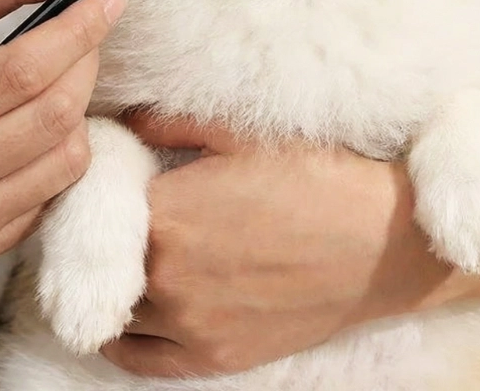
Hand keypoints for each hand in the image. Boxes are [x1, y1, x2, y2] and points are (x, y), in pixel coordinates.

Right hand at [0, 0, 126, 261]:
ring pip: (68, 153)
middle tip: (85, 36)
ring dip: (79, 106)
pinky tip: (38, 128)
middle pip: (54, 112)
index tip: (109, 0)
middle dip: (85, 63)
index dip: (78, 30)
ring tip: (52, 83)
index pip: (24, 69)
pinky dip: (67, 148)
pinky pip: (63, 187)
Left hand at [101, 116, 449, 377]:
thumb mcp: (244, 134)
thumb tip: (127, 120)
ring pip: (116, 309)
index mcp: (168, 214)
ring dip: (112, 284)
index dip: (102, 192)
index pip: (100, 206)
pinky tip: (124, 316)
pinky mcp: (215, 356)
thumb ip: (172, 123)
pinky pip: (139, 359)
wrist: (379, 239)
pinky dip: (122, 338)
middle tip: (121, 218)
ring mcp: (190, 325)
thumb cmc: (315, 178)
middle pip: (103, 260)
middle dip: (108, 237)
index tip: (109, 183)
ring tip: (124, 261)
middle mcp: (167, 277)